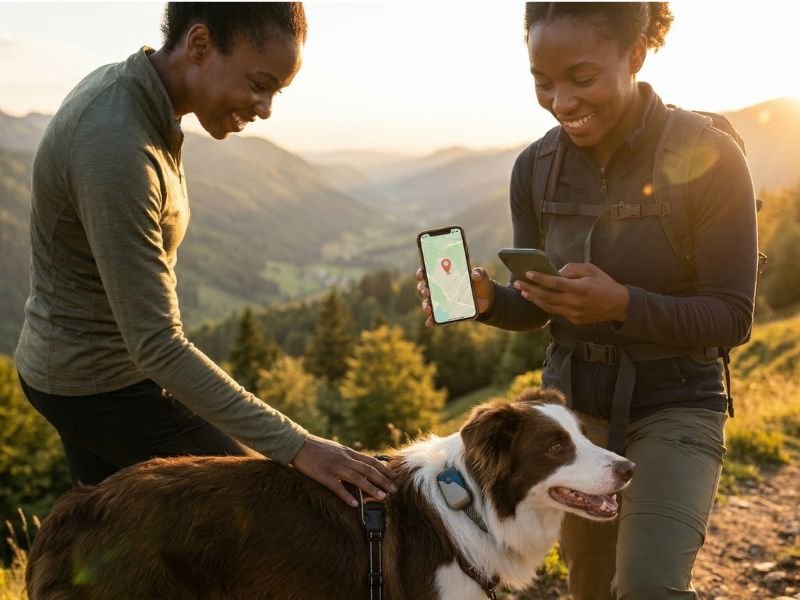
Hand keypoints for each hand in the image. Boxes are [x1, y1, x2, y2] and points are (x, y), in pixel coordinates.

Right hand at [290, 434, 396, 506]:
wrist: (297, 444)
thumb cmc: (316, 447)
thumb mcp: (335, 449)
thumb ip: (347, 456)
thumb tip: (359, 463)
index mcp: (347, 452)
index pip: (370, 460)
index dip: (384, 469)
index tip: (394, 476)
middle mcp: (344, 459)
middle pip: (368, 469)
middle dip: (383, 480)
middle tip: (394, 490)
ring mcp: (334, 466)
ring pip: (357, 478)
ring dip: (371, 488)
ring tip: (382, 497)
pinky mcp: (323, 475)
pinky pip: (337, 487)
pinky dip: (347, 495)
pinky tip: (355, 504)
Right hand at [415, 267, 495, 326]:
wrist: (486, 300)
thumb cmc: (480, 284)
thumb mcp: (481, 276)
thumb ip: (479, 273)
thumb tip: (474, 275)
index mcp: (444, 276)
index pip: (428, 272)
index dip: (422, 273)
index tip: (421, 274)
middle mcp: (439, 288)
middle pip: (424, 288)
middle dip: (422, 289)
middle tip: (426, 292)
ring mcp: (441, 301)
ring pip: (427, 303)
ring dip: (425, 305)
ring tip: (428, 308)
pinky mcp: (445, 313)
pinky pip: (435, 318)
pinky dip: (431, 321)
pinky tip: (430, 323)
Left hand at [514, 262, 629, 325]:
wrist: (620, 305)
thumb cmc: (605, 284)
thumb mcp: (591, 269)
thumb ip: (572, 269)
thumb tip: (556, 272)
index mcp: (579, 289)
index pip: (554, 283)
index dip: (539, 279)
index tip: (527, 273)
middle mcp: (574, 303)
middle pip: (546, 297)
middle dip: (529, 289)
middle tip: (517, 283)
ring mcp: (573, 313)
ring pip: (548, 307)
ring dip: (534, 299)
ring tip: (523, 292)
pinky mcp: (574, 320)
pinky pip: (556, 312)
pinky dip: (545, 305)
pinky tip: (537, 299)